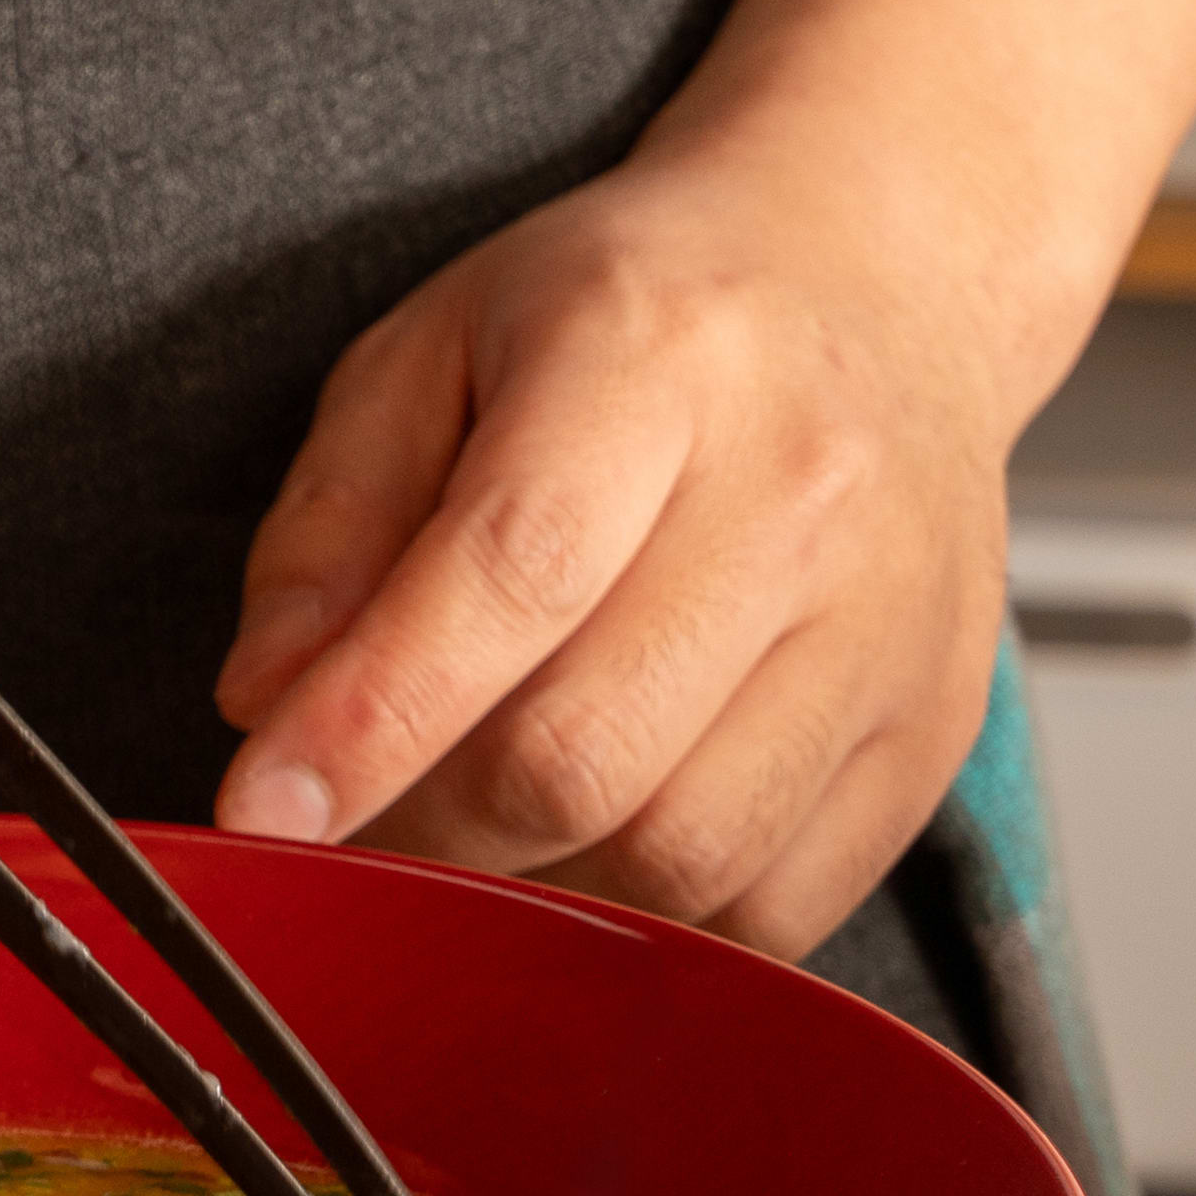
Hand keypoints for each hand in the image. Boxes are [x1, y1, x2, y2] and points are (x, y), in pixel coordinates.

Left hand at [211, 134, 1067, 957]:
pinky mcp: (933, 730)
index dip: (369, 720)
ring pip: (679, 858)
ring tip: (480, 810)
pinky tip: (598, 837)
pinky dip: (653, 919)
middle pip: (583, 754)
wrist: (875, 276)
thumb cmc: (636, 319)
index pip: (507, 578)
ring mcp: (890, 623)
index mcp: (655, 360)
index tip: (262, 810)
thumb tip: (265, 700)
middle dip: (427, 824)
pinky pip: (773, 908)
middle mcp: (800, 492)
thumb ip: (331, 524)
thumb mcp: (433, 349)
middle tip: (366, 807)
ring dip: (538, 883)